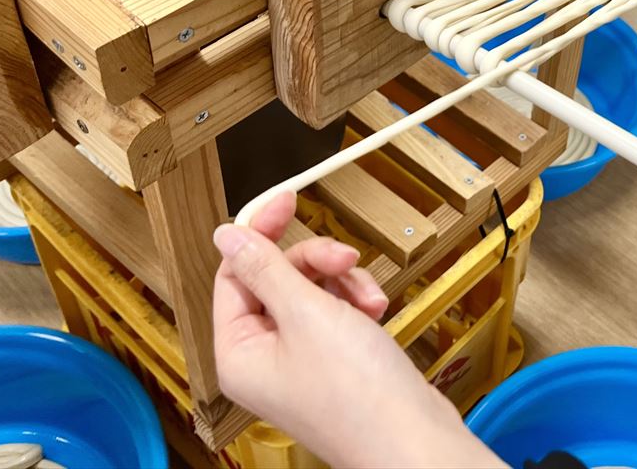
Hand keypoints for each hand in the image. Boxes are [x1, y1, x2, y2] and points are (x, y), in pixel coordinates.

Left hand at [213, 192, 503, 467]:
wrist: (411, 435)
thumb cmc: (356, 390)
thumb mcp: (306, 312)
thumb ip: (265, 267)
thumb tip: (224, 234)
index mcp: (238, 352)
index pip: (235, 274)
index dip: (262, 234)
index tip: (288, 201)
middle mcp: (262, 357)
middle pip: (277, 279)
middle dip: (316, 263)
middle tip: (344, 257)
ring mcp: (299, 360)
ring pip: (312, 291)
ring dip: (344, 283)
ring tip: (368, 298)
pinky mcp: (332, 360)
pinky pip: (336, 311)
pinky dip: (357, 303)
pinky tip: (377, 310)